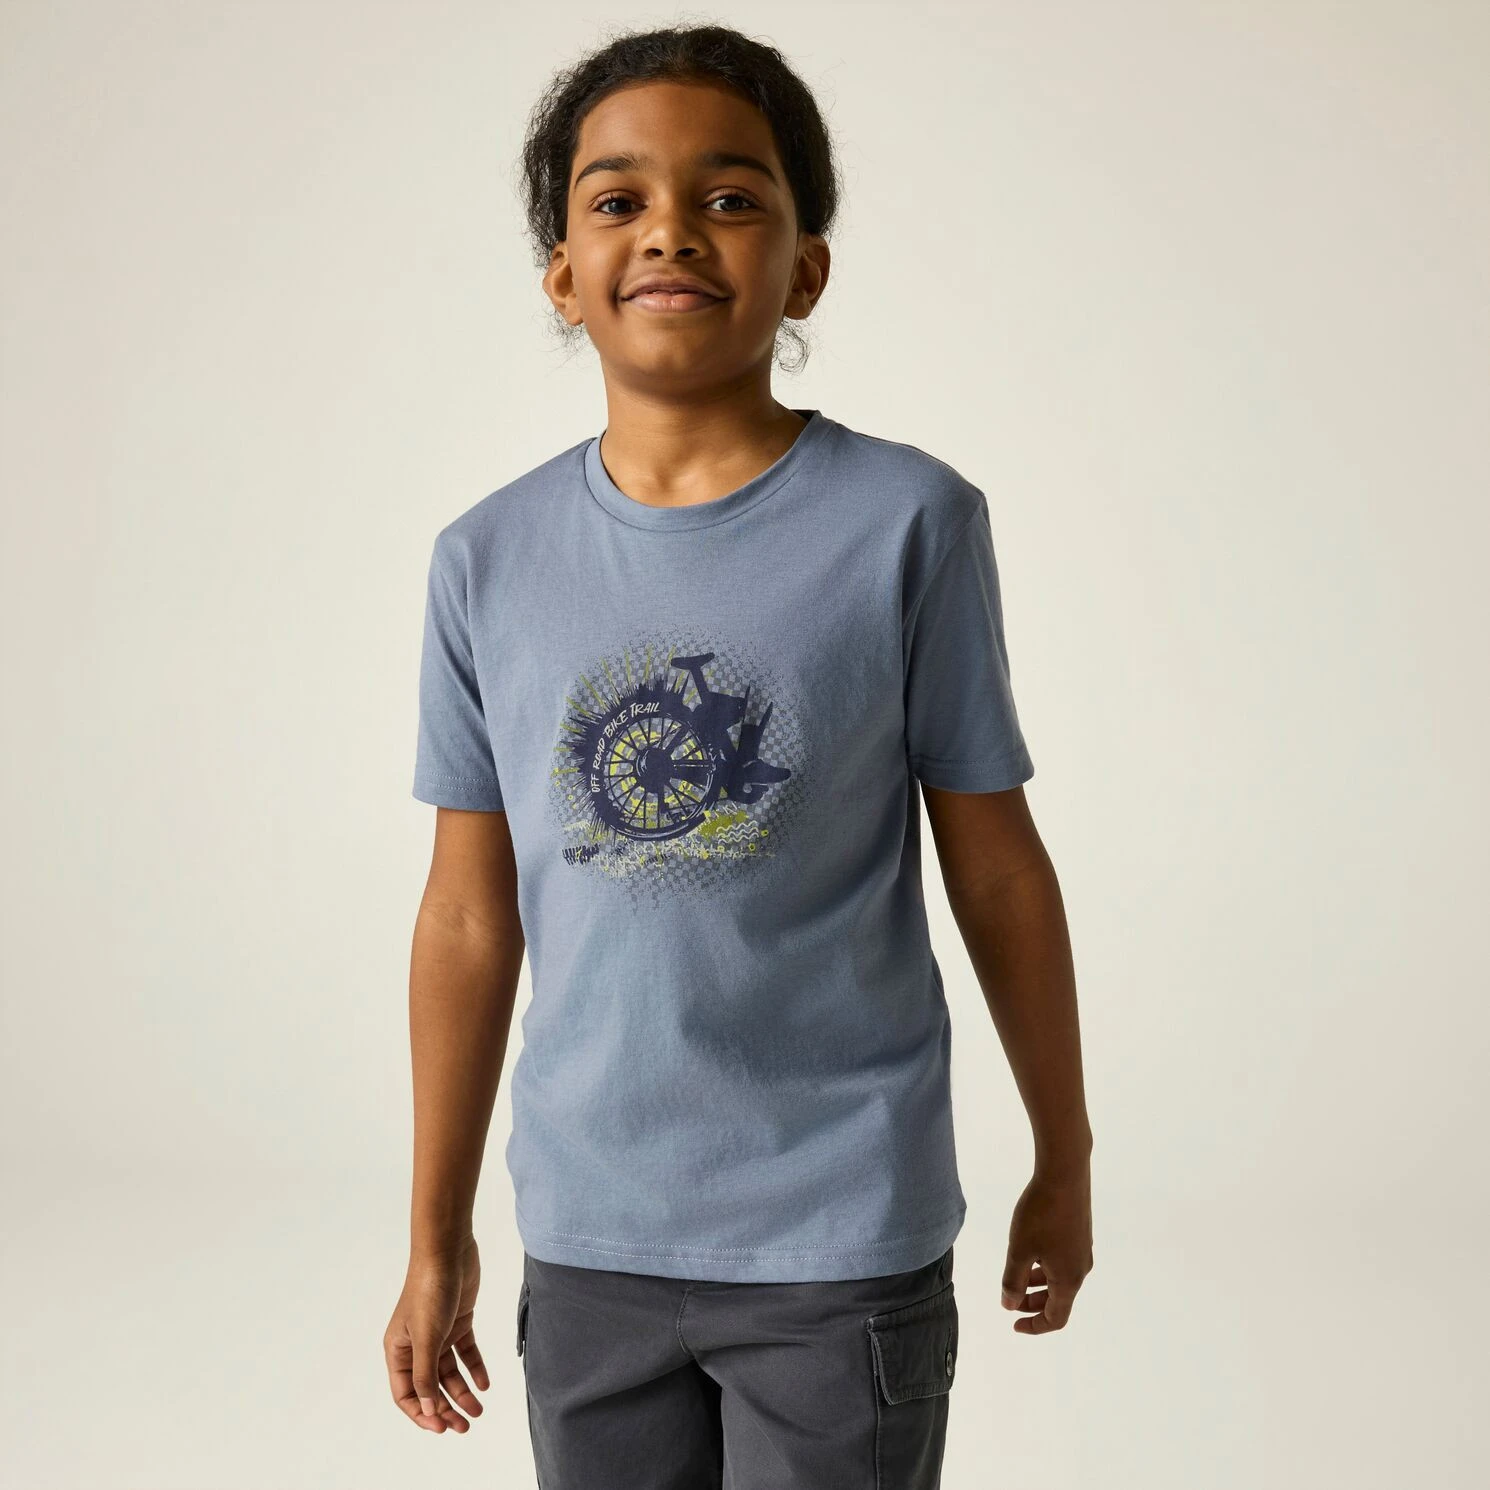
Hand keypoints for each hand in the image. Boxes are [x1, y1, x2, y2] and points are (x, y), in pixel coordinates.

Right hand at [383, 1233, 489, 1431]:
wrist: (448, 1251)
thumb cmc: (429, 1291)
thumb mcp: (427, 1338)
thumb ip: (426, 1375)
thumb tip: (428, 1408)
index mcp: (398, 1350)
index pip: (406, 1394)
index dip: (423, 1413)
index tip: (442, 1427)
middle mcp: (415, 1344)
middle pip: (430, 1386)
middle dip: (446, 1407)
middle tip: (465, 1426)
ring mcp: (438, 1332)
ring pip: (449, 1371)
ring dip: (463, 1391)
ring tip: (479, 1410)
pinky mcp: (458, 1320)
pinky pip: (465, 1351)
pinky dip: (474, 1367)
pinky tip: (485, 1383)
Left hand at [1001, 1163, 1092, 1333]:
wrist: (1065, 1174)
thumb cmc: (1041, 1215)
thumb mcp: (1020, 1250)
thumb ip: (1013, 1281)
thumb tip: (1010, 1304)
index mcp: (1068, 1280)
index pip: (1056, 1318)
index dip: (1035, 1326)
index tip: (1014, 1323)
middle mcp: (1081, 1269)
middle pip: (1059, 1300)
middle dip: (1033, 1304)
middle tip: (1009, 1300)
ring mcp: (1083, 1250)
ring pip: (1060, 1278)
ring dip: (1038, 1284)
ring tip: (1016, 1276)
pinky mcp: (1080, 1233)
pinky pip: (1062, 1261)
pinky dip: (1045, 1267)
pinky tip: (1030, 1251)